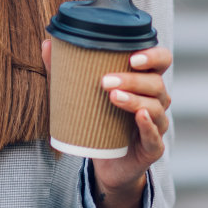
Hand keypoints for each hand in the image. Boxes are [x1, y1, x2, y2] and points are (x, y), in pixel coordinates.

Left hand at [41, 40, 172, 207]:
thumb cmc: (100, 121)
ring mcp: (157, 124)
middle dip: (132, 79)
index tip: (131, 57)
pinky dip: (148, 125)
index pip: (161, 60)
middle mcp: (156, 100)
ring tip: (112, 96)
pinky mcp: (154, 147)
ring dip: (134, 99)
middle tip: (104, 80)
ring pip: (155, 107)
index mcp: (145, 81)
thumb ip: (67, 70)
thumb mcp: (84, 95)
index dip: (153, 56)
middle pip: (156, 83)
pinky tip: (139, 116)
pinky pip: (155, 135)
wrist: (107, 164)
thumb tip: (46, 44)